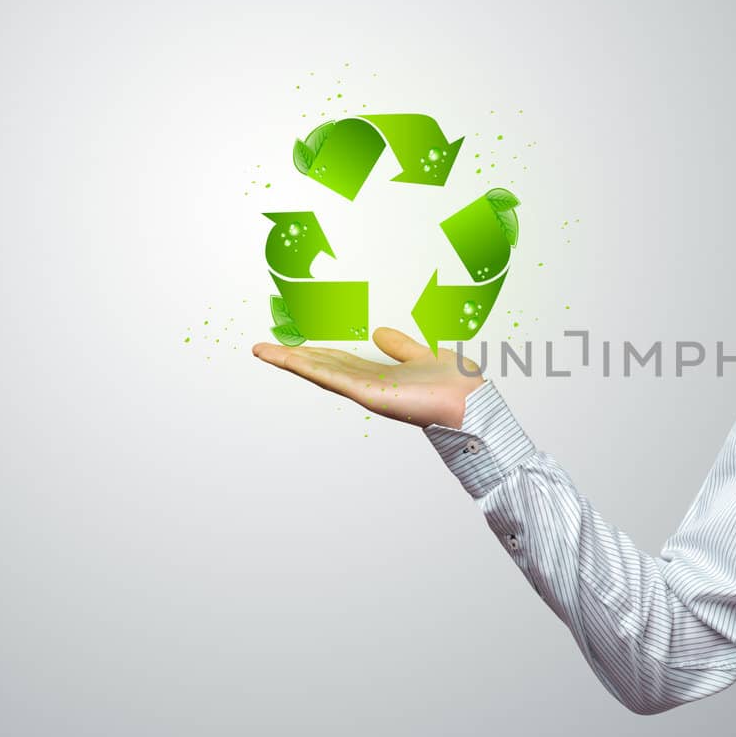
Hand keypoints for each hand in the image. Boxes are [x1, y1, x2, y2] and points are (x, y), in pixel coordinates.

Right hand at [251, 326, 485, 428]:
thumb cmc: (457, 386)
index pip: (340, 362)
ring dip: (290, 362)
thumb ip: (401, 346)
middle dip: (293, 358)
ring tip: (262, 350)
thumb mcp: (423, 354)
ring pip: (321, 373)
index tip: (292, 344)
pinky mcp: (369, 395)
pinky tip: (288, 358)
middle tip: (263, 348)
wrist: (473, 403)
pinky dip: (308, 367)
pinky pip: (333, 379)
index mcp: (381, 377)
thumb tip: (378, 333)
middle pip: (323, 368)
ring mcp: (366, 392)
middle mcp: (369, 386)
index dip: (315, 352)